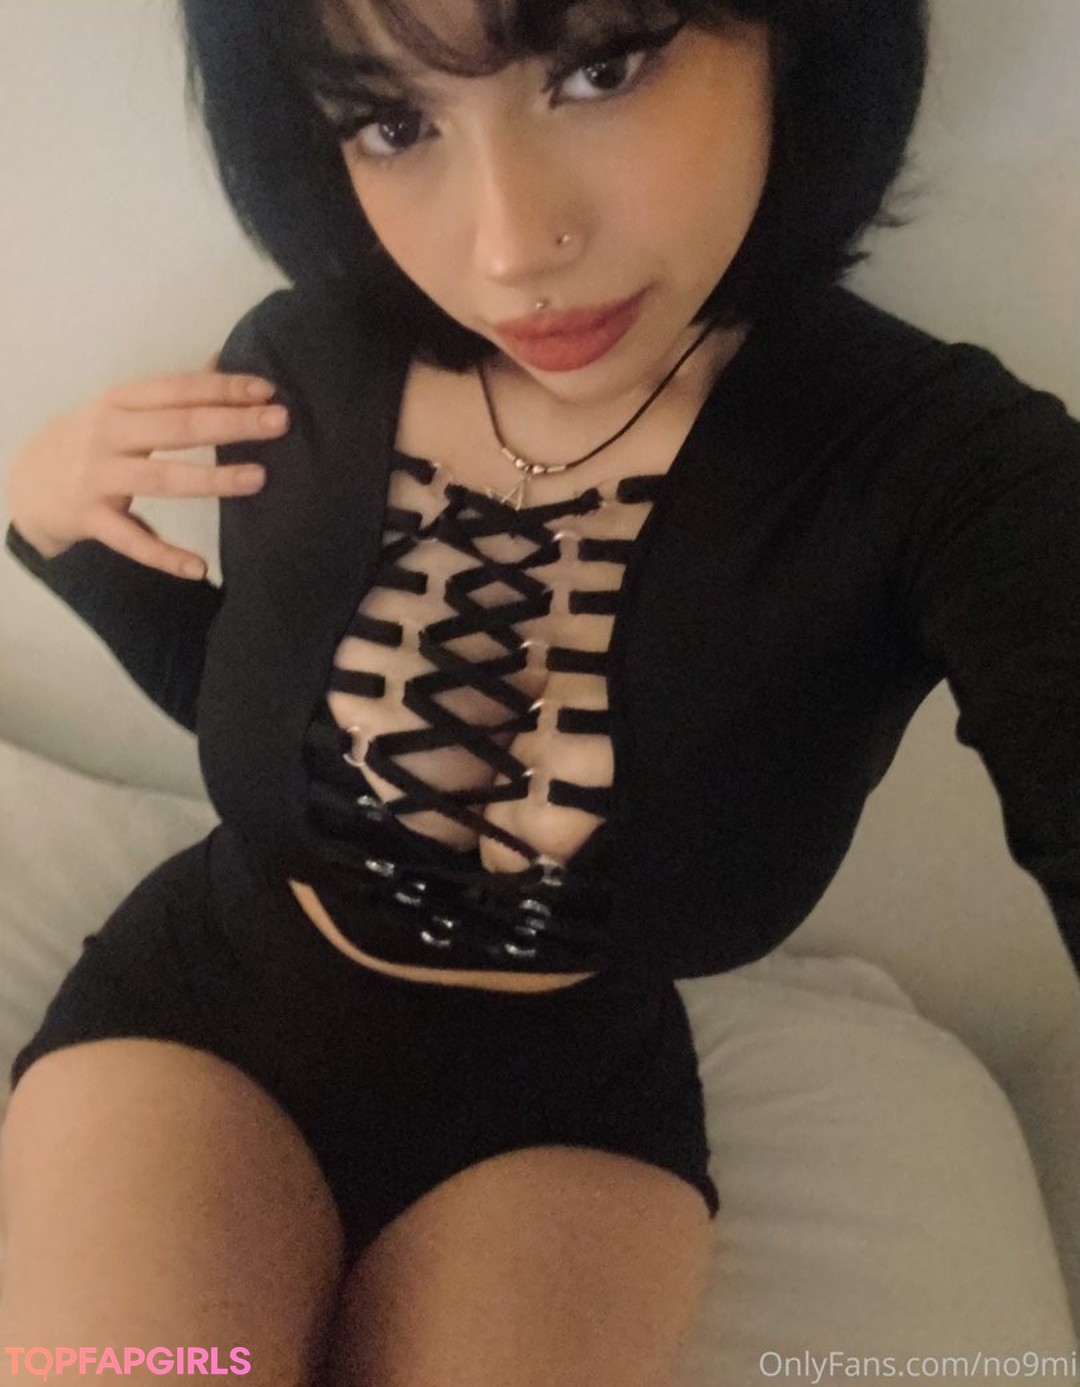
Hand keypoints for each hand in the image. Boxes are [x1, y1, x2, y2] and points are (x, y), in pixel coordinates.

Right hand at [5, 356, 289, 578]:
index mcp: (119, 402)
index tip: (268, 390)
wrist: (29, 482)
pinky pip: (132, 541)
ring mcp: (97, 477)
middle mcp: (107, 434)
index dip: (223, 388)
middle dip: (232, 424)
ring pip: (161, 479)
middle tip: (279, 422)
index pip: (178, 389)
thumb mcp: (124, 408)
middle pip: (177, 427)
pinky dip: (165, 555)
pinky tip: (199, 567)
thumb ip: (173, 392)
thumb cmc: (94, 441)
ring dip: (212, 479)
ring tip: (258, 478)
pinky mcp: (90, 519)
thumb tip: (224, 358)